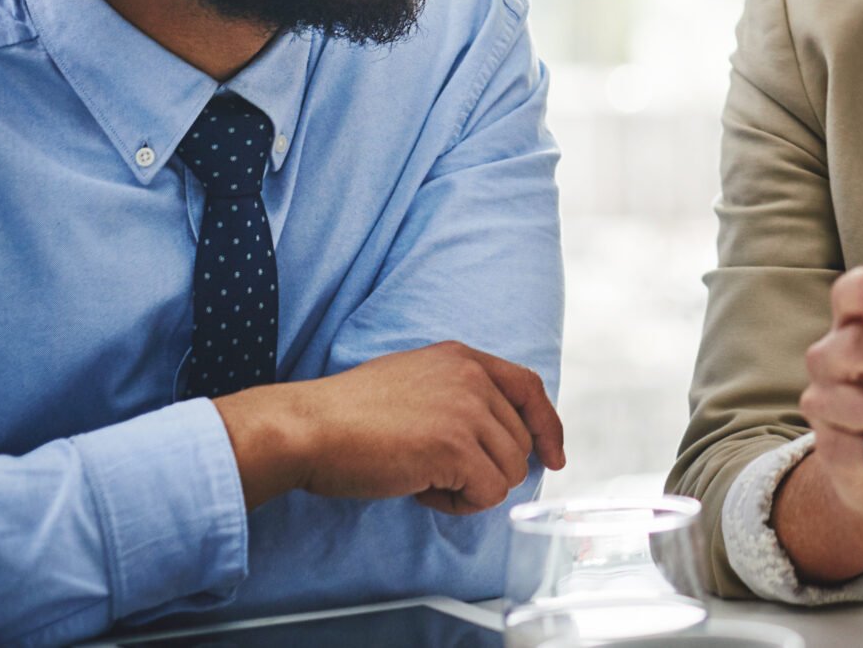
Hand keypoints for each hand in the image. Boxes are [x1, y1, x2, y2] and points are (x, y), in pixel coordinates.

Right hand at [214, 340, 564, 513]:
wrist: (309, 428)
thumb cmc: (348, 415)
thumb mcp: (415, 382)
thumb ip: (458, 395)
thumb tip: (493, 434)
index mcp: (463, 358)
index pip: (529, 388)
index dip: (547, 426)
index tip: (553, 456)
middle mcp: (472, 378)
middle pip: (519, 441)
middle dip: (485, 469)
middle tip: (435, 474)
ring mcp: (467, 410)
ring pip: (509, 471)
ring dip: (471, 488)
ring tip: (424, 479)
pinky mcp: (456, 447)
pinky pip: (488, 493)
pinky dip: (460, 504)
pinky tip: (422, 491)